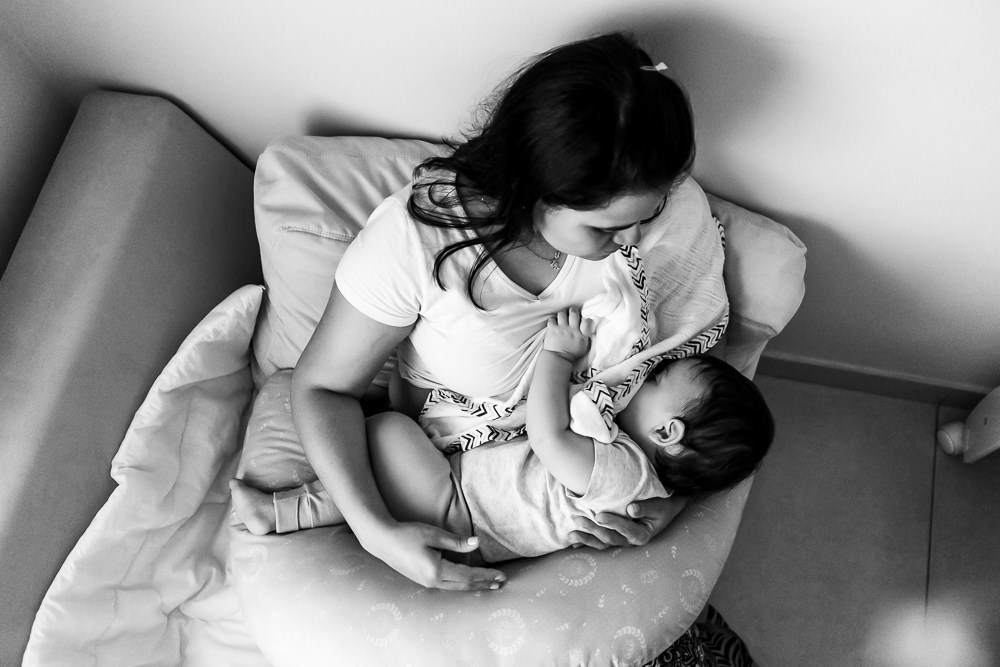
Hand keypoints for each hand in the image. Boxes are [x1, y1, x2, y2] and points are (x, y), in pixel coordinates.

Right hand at [363, 521, 506, 590]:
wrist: (382, 541)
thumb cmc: (407, 534)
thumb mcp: (433, 534)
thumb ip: (455, 542)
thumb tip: (476, 544)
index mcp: (436, 570)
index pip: (468, 575)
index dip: (485, 575)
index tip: (500, 575)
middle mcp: (433, 581)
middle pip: (464, 585)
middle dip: (483, 584)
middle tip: (500, 583)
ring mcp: (427, 583)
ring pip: (456, 588)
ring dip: (474, 586)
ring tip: (488, 584)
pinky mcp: (423, 580)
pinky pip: (448, 585)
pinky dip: (462, 584)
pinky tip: (467, 581)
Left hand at [543, 307, 593, 360]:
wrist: (559, 359)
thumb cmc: (572, 354)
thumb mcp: (584, 346)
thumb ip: (586, 336)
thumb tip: (588, 329)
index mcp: (581, 334)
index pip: (586, 320)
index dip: (584, 316)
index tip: (581, 317)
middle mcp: (572, 329)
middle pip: (573, 312)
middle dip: (573, 311)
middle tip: (571, 313)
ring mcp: (561, 328)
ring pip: (562, 313)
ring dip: (562, 314)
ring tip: (562, 318)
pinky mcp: (552, 329)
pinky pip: (552, 319)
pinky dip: (553, 320)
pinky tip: (554, 324)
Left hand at [568, 496, 686, 548]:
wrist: (665, 508)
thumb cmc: (663, 505)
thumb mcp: (659, 505)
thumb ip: (647, 508)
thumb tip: (631, 509)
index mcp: (642, 535)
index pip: (626, 529)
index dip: (612, 523)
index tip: (599, 515)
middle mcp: (630, 541)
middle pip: (610, 538)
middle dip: (593, 530)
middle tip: (579, 520)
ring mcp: (621, 540)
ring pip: (602, 543)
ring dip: (586, 539)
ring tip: (571, 534)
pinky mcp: (614, 537)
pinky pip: (599, 542)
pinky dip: (586, 542)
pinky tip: (572, 543)